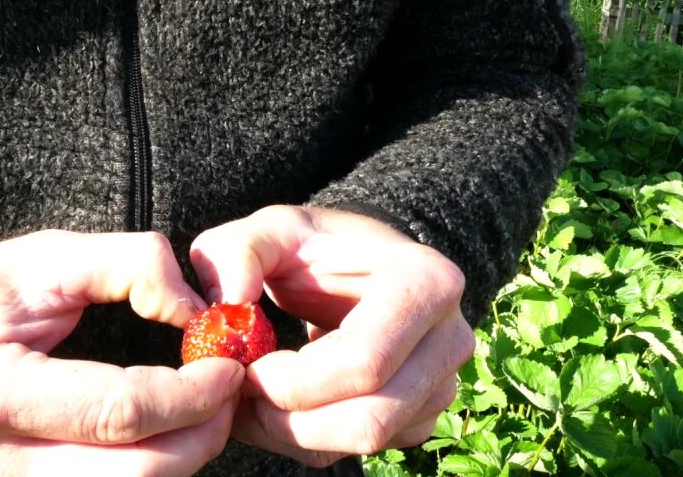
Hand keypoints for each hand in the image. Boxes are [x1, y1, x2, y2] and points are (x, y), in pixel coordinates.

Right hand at [0, 230, 243, 476]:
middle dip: (201, 433)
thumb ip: (130, 265)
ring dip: (182, 459)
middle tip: (229, 390)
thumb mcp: (46, 256)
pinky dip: (148, 472)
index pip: (118, 411)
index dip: (191, 392)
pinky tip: (165, 436)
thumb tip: (201, 313)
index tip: (229, 363)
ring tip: (201, 410)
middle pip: (134, 474)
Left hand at [189, 206, 474, 466]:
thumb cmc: (313, 247)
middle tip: (240, 394)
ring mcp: (444, 380)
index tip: (244, 367)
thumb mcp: (269, 231)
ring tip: (253, 399)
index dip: (292, 381)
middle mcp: (450, 336)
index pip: (363, 361)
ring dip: (295, 433)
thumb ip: (235, 252)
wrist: (356, 265)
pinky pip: (366, 451)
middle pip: (371, 417)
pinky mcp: (425, 413)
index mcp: (425, 282)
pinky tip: (284, 405)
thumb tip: (231, 301)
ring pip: (367, 441)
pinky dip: (312, 440)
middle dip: (290, 419)